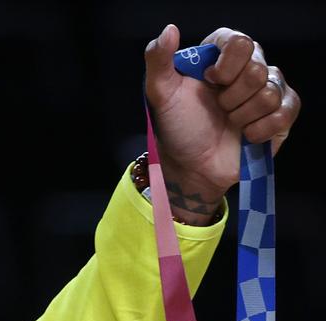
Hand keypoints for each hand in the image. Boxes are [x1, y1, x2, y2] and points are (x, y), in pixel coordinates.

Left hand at [145, 25, 299, 223]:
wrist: (191, 167)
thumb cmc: (177, 128)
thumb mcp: (160, 93)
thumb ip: (158, 59)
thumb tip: (169, 30)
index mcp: (221, 57)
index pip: (240, 41)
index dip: (227, 64)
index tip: (210, 81)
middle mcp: (247, 69)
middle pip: (257, 68)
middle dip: (231, 96)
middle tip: (218, 108)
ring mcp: (268, 90)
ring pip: (270, 91)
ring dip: (242, 115)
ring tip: (229, 122)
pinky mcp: (281, 114)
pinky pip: (286, 110)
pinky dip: (261, 128)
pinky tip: (246, 135)